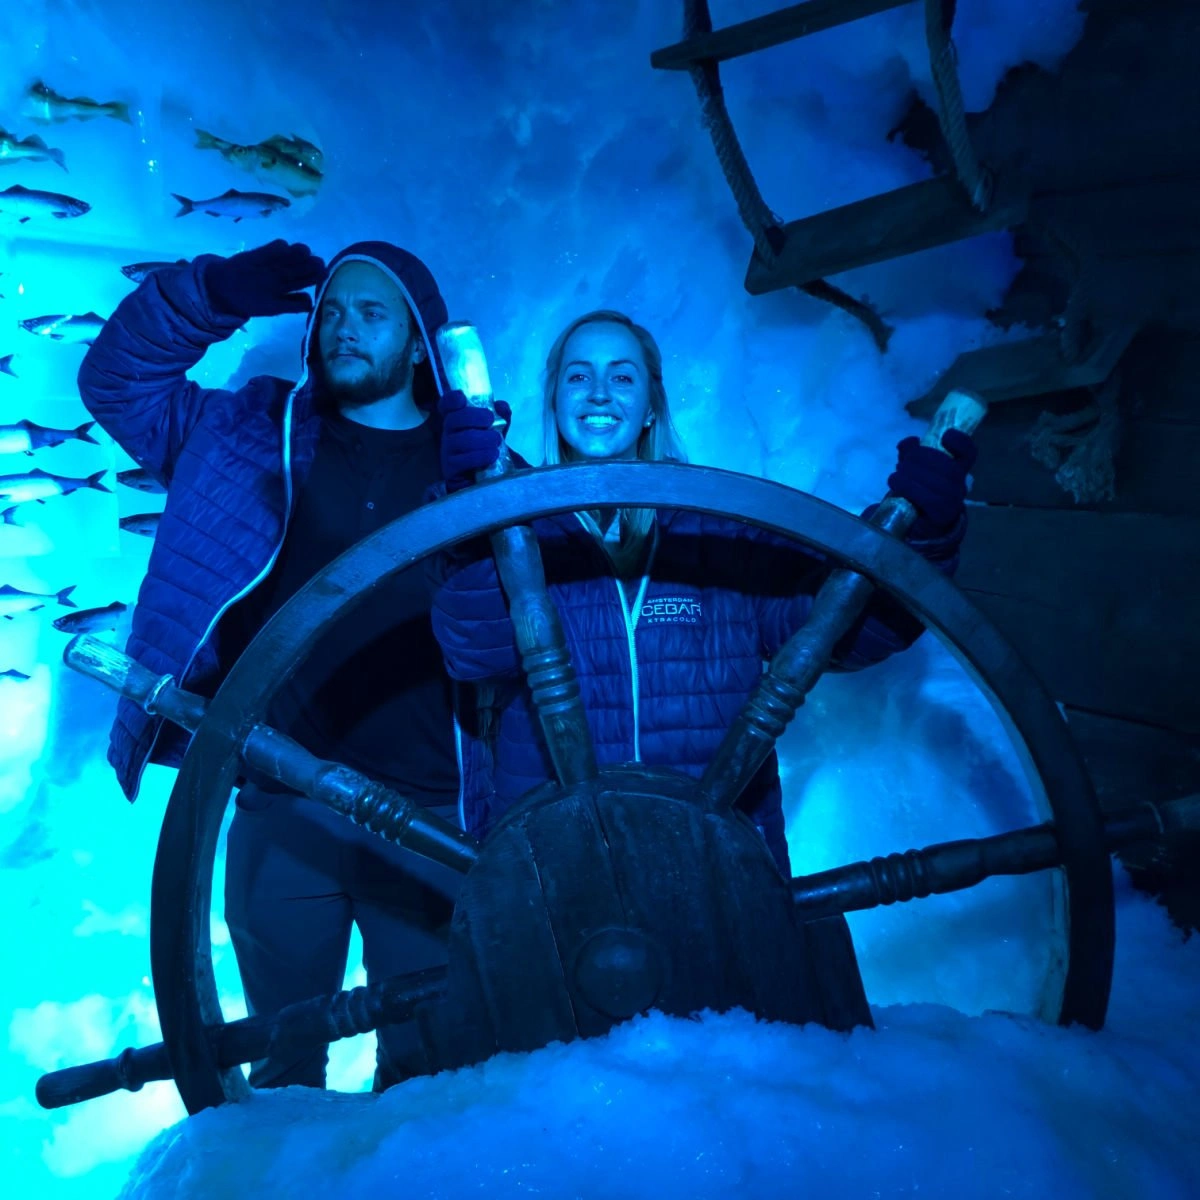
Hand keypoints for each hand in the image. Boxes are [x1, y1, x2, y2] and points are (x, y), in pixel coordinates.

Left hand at [203, 240, 324, 319]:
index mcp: (278, 297)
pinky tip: (287, 246)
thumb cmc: (249, 300)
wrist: (220, 288)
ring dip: (299, 255)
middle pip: (297, 272)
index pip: (301, 288)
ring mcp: (265, 267)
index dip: (313, 281)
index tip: (324, 274)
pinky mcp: (256, 255)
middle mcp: (274, 281)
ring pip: (287, 260)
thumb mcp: (272, 309)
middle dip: (311, 267)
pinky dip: (282, 246)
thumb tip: (311, 302)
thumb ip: (292, 306)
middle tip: (321, 263)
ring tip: (307, 252)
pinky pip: (273, 248)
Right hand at [439, 388, 511, 492]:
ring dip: (482, 439)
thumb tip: (502, 406)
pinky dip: (480, 456)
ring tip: (497, 441)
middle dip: (474, 417)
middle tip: (490, 420)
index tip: (462, 398)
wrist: (482, 476)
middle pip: (454, 419)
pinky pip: (463, 460)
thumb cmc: (485, 447)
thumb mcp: (494, 429)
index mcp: (456, 419)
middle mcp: (448, 433)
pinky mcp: (452, 468)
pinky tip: (492, 455)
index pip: (446, 405)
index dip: (451, 399)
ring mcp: (448, 450)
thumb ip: (500, 416)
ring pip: (461, 440)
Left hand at [887, 428, 977, 537]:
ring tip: (895, 477)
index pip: (968, 453)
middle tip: (902, 464)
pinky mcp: (942, 515)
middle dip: (922, 459)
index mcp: (956, 469)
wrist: (918, 525)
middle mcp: (959, 484)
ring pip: (938, 482)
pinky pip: (930, 499)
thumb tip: (910, 441)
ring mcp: (953, 501)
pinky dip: (910, 489)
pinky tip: (897, 485)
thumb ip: (910, 454)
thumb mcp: (912, 470)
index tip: (946, 435)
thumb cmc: (916, 493)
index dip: (961, 442)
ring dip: (911, 475)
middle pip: (949, 466)